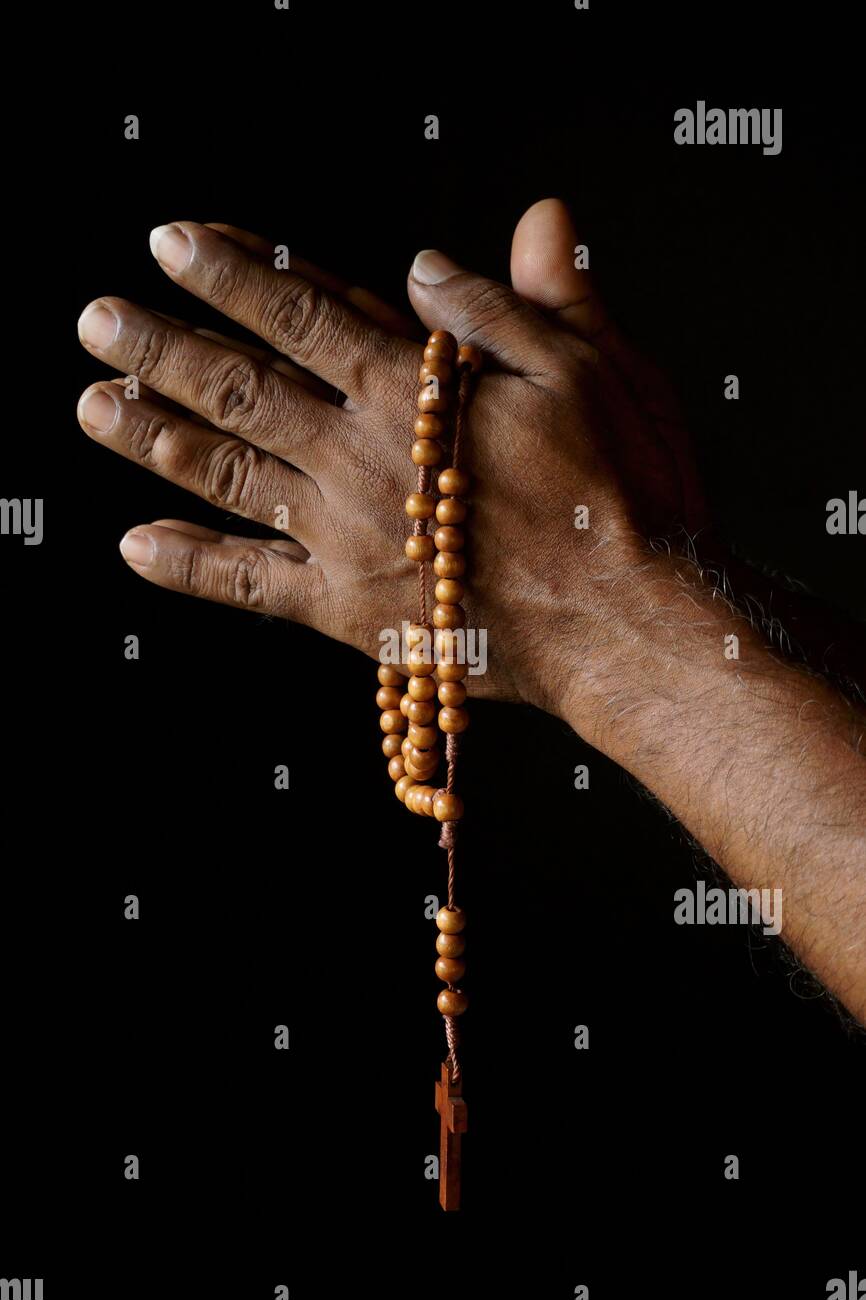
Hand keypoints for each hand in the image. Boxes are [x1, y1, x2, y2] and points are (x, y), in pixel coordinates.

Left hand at [76, 200, 701, 716]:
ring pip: (229, 474)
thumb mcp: (588, 371)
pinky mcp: (346, 609)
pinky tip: (135, 545)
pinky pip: (250, 586)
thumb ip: (509, 304)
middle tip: (97, 319)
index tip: (172, 241)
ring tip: (95, 406)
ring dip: (154, 438)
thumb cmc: (617, 497)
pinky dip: (191, 565)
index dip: (231, 271)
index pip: (300, 310)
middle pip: (240, 387)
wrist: (619, 622)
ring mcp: (344, 536)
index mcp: (413, 390)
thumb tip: (427, 258)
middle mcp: (360, 456)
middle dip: (162, 347)